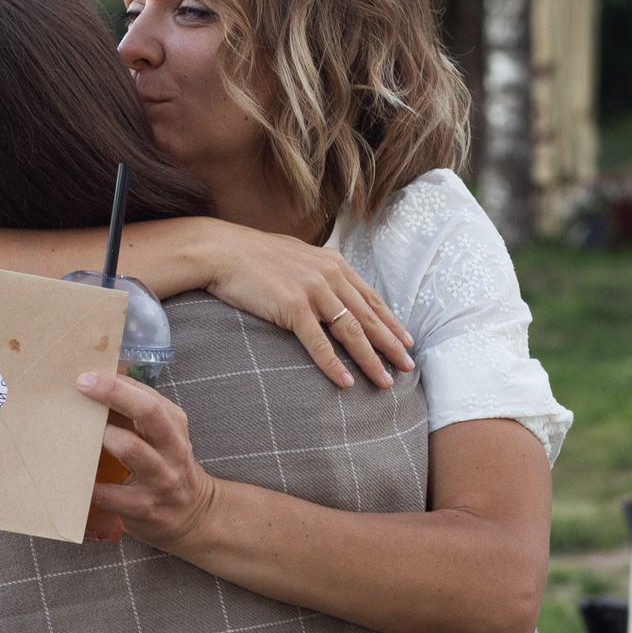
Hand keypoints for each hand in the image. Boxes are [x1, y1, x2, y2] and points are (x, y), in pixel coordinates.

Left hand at [80, 372, 219, 548]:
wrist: (195, 516)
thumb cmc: (169, 468)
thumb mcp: (165, 437)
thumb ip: (138, 414)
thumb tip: (98, 384)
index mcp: (174, 426)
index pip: (149, 395)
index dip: (118, 383)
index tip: (88, 375)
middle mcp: (172, 448)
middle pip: (149, 412)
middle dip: (114, 394)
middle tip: (82, 385)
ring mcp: (161, 479)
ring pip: (131, 448)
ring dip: (102, 435)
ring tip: (75, 430)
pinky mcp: (144, 507)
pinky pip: (109, 494)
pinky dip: (86, 485)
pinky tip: (68, 478)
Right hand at [191, 227, 415, 389]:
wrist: (221, 250)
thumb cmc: (254, 256)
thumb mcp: (297, 256)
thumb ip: (319, 271)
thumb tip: (332, 286)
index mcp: (333, 264)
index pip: (371, 298)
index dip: (391, 322)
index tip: (407, 342)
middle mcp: (329, 276)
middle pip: (369, 317)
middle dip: (391, 345)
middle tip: (410, 367)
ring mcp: (312, 291)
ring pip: (351, 331)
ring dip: (371, 360)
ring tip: (386, 382)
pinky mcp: (292, 306)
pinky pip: (318, 342)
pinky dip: (334, 365)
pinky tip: (346, 382)